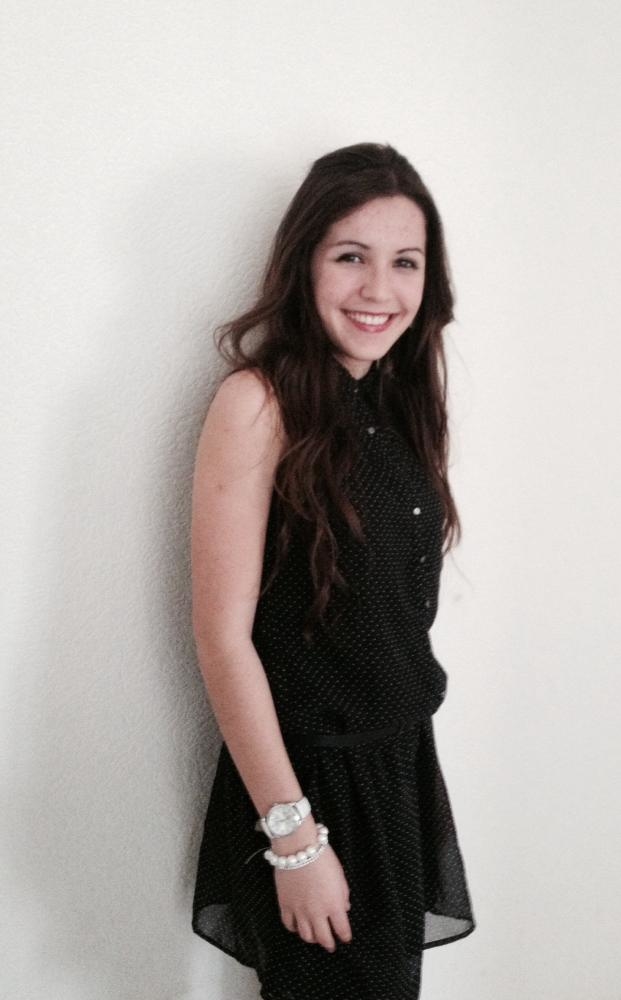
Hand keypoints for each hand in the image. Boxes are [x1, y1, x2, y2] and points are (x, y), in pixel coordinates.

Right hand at [272, 823, 351, 952]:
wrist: (298, 848)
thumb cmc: (323, 858)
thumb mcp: (340, 876)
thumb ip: (343, 895)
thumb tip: (344, 908)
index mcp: (334, 905)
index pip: (342, 929)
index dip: (345, 936)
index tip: (346, 938)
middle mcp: (317, 912)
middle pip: (323, 938)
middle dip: (329, 944)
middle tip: (331, 946)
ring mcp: (299, 910)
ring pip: (305, 935)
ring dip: (312, 939)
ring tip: (315, 937)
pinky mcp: (285, 905)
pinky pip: (289, 925)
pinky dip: (294, 929)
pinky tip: (297, 927)